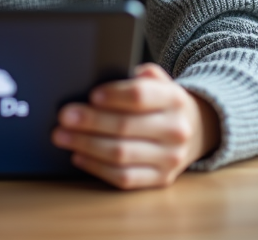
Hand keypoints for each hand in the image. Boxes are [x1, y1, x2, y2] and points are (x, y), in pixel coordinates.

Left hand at [51, 63, 220, 189]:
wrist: (195, 130)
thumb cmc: (162, 102)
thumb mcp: (157, 81)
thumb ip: (137, 76)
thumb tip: (102, 76)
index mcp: (174, 99)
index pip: (140, 96)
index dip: (113, 95)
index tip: (91, 95)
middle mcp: (176, 130)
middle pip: (125, 126)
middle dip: (89, 121)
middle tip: (63, 116)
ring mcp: (170, 158)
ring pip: (121, 154)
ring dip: (86, 145)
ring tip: (62, 136)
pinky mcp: (161, 180)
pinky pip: (124, 178)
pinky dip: (97, 168)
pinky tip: (79, 156)